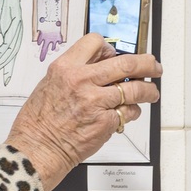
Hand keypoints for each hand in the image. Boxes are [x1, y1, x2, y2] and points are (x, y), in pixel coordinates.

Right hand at [0, 0, 21, 85]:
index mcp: (14, 30)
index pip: (13, 52)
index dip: (9, 66)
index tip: (4, 79)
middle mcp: (16, 28)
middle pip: (12, 52)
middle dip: (4, 65)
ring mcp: (13, 21)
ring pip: (9, 45)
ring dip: (1, 57)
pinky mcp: (8, 13)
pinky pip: (3, 28)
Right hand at [4, 33, 161, 190]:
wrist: (37, 147)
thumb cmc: (38, 121)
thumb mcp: (49, 84)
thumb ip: (74, 73)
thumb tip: (97, 68)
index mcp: (65, 68)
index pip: (96, 42)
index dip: (111, 48)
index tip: (116, 54)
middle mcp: (82, 81)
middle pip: (126, 63)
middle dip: (146, 63)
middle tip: (153, 66)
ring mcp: (96, 102)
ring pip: (135, 89)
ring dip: (149, 90)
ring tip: (151, 92)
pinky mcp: (106, 122)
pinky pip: (129, 112)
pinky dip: (132, 112)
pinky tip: (128, 113)